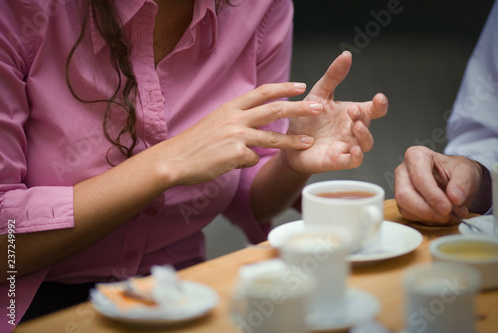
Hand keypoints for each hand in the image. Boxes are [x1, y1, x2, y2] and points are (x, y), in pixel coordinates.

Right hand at [159, 82, 320, 185]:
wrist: (175, 159)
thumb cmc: (195, 142)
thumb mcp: (215, 121)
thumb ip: (236, 118)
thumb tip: (256, 123)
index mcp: (231, 107)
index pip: (262, 92)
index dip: (283, 88)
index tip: (301, 86)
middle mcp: (235, 118)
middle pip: (274, 109)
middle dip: (299, 108)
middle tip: (318, 107)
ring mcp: (236, 136)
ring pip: (272, 137)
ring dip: (293, 141)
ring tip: (308, 143)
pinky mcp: (235, 154)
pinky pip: (252, 159)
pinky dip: (247, 161)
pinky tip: (231, 162)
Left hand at [283, 51, 387, 173]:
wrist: (288, 144)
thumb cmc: (306, 120)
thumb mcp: (318, 94)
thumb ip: (332, 77)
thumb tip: (346, 55)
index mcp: (352, 113)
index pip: (374, 109)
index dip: (380, 104)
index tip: (379, 98)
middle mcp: (352, 130)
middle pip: (368, 124)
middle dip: (364, 117)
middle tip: (352, 110)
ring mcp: (347, 146)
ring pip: (366, 143)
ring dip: (364, 135)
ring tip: (356, 126)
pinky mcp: (337, 161)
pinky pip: (353, 161)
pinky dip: (356, 157)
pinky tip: (354, 150)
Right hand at [394, 145, 482, 224]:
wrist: (456, 181)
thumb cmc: (456, 171)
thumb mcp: (466, 171)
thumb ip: (462, 183)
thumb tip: (455, 198)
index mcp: (416, 156)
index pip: (419, 177)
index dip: (432, 195)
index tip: (447, 207)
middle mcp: (403, 172)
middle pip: (404, 195)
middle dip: (426, 210)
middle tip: (446, 214)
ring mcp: (400, 188)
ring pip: (406, 209)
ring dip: (430, 216)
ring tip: (450, 214)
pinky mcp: (403, 203)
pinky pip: (410, 216)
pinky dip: (428, 220)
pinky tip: (442, 215)